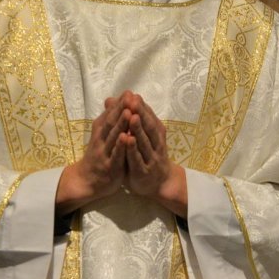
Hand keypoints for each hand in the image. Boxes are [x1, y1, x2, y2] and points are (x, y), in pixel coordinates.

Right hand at [55, 95, 130, 212]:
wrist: (87, 181)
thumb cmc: (99, 155)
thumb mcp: (103, 136)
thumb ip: (109, 120)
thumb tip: (111, 100)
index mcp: (101, 132)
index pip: (110, 115)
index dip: (120, 104)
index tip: (129, 92)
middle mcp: (101, 140)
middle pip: (111, 122)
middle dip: (121, 109)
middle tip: (130, 97)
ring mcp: (104, 153)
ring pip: (113, 137)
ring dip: (121, 124)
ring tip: (129, 112)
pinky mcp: (109, 166)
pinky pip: (116, 155)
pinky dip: (121, 146)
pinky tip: (126, 137)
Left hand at [122, 92, 187, 215]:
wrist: (159, 183)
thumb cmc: (148, 157)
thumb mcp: (140, 138)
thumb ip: (132, 121)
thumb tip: (118, 101)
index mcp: (156, 135)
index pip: (149, 118)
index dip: (141, 107)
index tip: (133, 95)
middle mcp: (156, 144)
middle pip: (149, 127)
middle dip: (142, 113)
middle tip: (133, 100)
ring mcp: (151, 158)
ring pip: (145, 141)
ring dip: (139, 129)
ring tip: (132, 117)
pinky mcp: (144, 170)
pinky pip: (138, 158)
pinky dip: (133, 149)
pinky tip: (127, 140)